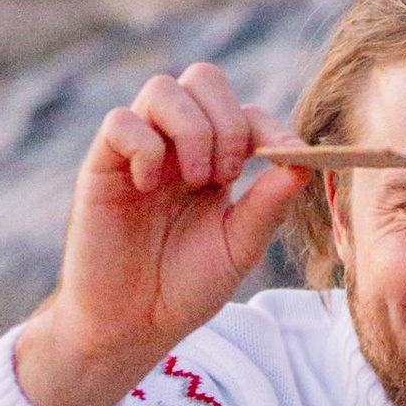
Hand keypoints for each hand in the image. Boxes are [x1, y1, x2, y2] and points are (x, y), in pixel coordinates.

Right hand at [13, 64, 310, 405]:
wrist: (133, 326)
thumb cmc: (184, 289)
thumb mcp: (238, 250)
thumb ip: (267, 207)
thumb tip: (302, 164)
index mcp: (214, 162)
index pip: (243, 113)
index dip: (269, 125)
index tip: (287, 152)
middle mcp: (176, 146)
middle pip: (203, 79)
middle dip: (226, 121)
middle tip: (227, 176)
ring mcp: (139, 150)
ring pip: (163, 88)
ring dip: (191, 129)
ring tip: (194, 182)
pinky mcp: (103, 164)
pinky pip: (122, 121)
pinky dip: (145, 146)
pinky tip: (149, 186)